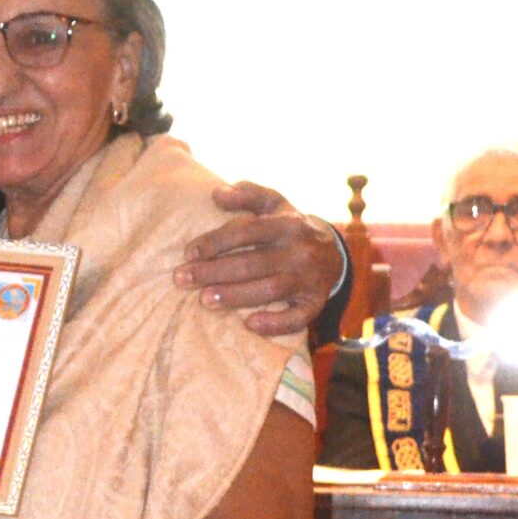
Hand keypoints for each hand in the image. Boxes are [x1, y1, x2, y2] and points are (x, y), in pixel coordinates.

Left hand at [176, 184, 342, 335]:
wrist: (335, 254)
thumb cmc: (291, 229)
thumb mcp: (274, 204)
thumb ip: (247, 194)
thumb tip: (216, 193)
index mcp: (287, 224)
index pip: (247, 232)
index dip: (216, 242)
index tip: (188, 253)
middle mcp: (299, 250)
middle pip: (252, 263)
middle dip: (214, 272)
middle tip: (182, 279)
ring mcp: (308, 278)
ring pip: (269, 289)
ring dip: (235, 296)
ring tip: (204, 300)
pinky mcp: (315, 303)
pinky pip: (297, 318)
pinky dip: (275, 323)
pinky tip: (249, 324)